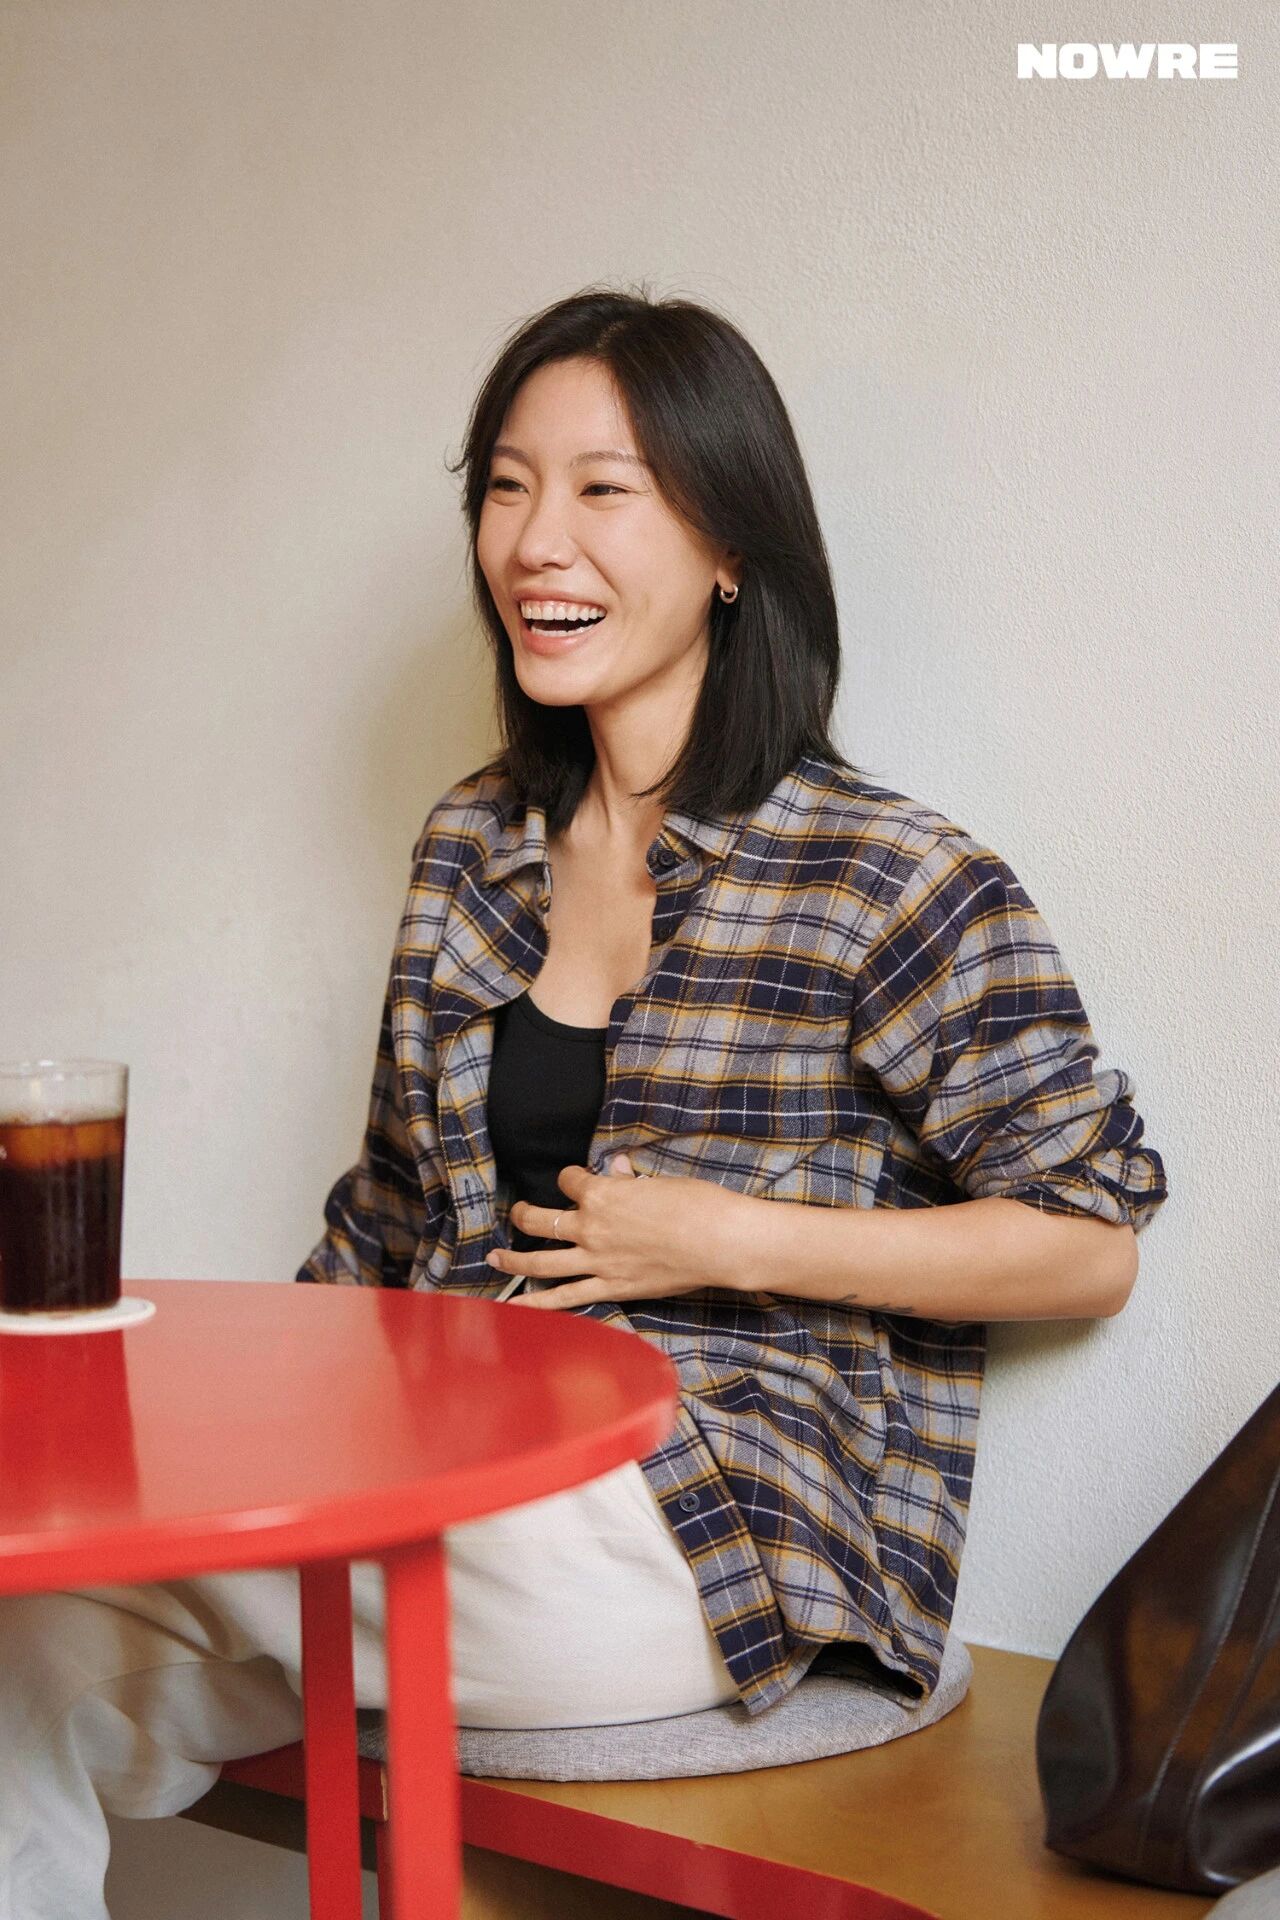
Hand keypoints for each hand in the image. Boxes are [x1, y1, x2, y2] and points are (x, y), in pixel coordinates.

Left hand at [485, 1154, 756, 1309]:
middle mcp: (591, 1227)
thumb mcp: (660, 1182)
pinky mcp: (611, 1288)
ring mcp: (597, 1261)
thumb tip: (618, 1169)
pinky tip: (516, 1306)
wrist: (719, 1242)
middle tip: (517, 1214)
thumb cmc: (697, 1204)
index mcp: (602, 1194)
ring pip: (541, 1261)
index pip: (569, 1181)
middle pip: (540, 1221)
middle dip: (523, 1215)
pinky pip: (565, 1298)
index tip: (575, 1180)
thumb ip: (629, 1180)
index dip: (570, 1178)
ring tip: (495, 1258)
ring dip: (513, 1259)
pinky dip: (537, 1303)